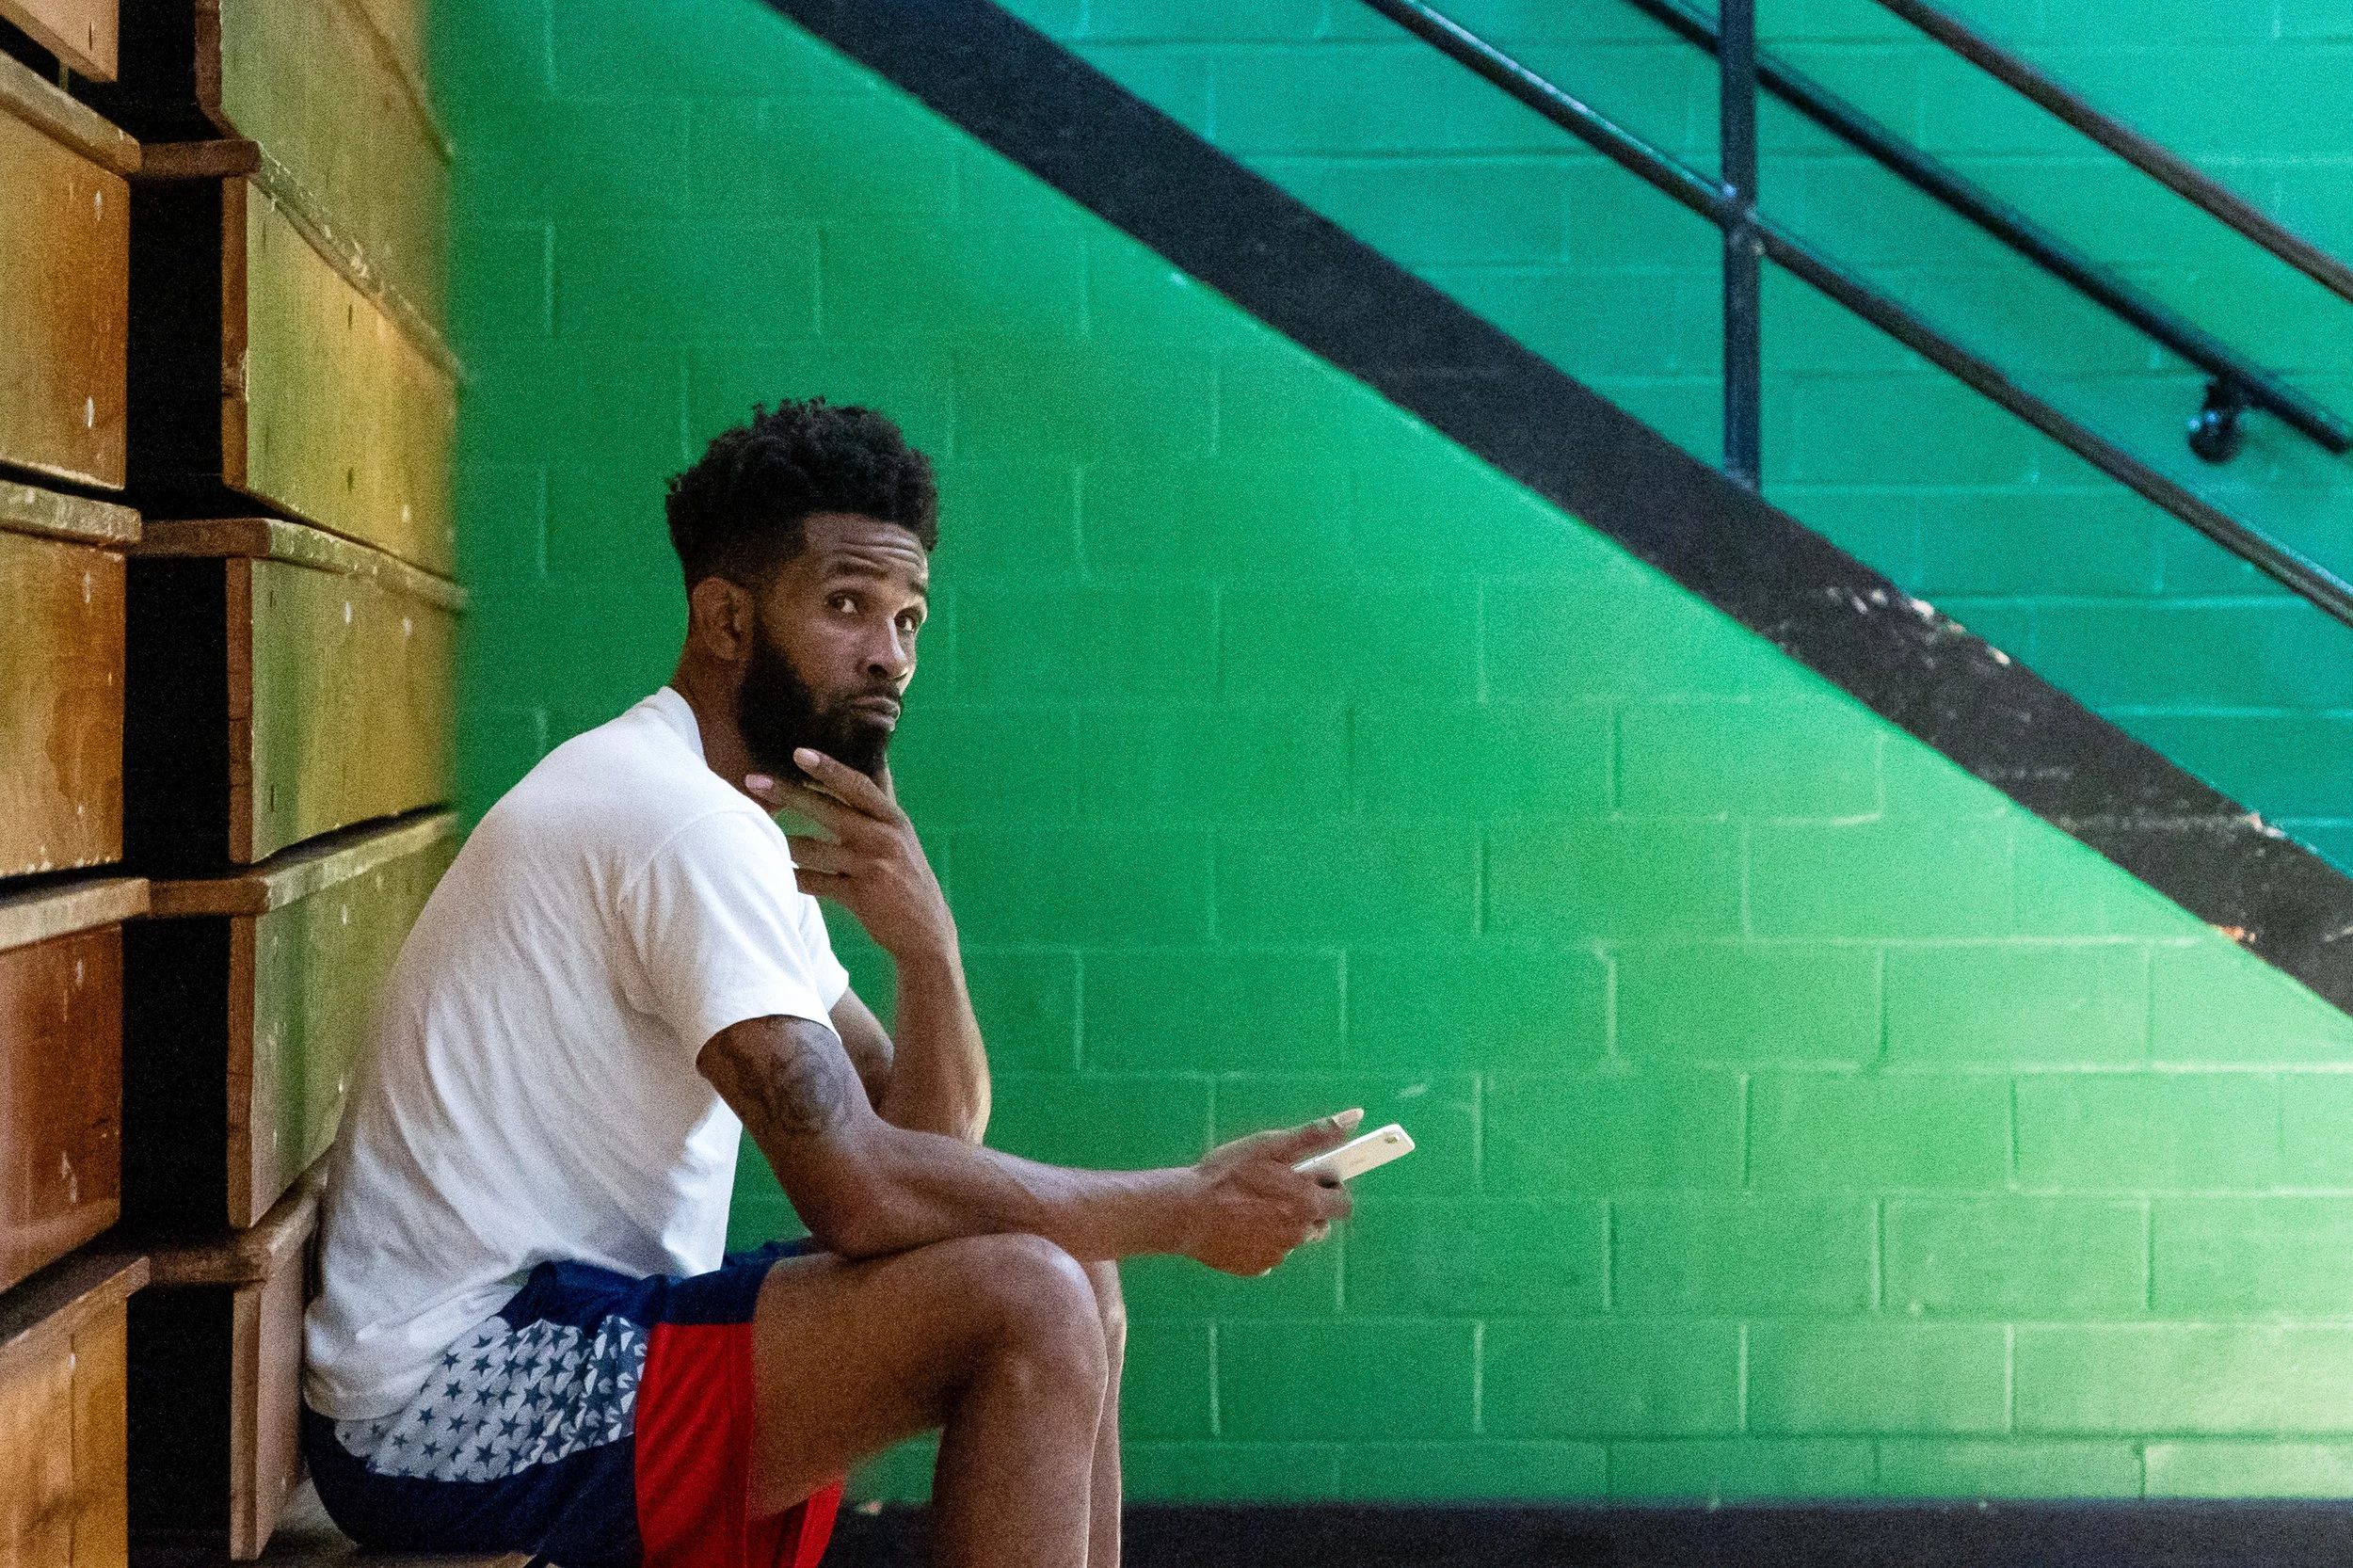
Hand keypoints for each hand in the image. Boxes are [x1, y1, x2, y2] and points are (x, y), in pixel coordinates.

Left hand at [746, 749, 953, 960]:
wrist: (927, 930)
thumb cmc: (907, 878)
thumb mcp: (901, 837)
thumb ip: (877, 807)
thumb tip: (864, 766)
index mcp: (894, 820)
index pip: (858, 786)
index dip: (828, 768)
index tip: (798, 753)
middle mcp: (884, 839)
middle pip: (828, 810)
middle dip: (788, 793)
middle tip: (754, 781)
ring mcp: (872, 867)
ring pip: (814, 849)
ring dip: (783, 843)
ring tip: (755, 836)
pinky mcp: (861, 896)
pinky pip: (815, 883)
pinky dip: (793, 878)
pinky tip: (777, 874)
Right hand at [1181, 1109, 1361, 1276]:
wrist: (1185, 1212)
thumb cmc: (1228, 1174)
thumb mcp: (1272, 1145)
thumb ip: (1316, 1134)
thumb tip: (1356, 1117)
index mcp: (1307, 1205)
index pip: (1344, 1205)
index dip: (1333, 1190)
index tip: (1315, 1178)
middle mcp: (1298, 1235)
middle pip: (1318, 1222)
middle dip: (1307, 1206)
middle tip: (1277, 1188)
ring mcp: (1277, 1255)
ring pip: (1292, 1237)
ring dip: (1282, 1222)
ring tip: (1252, 1204)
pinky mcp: (1256, 1268)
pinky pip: (1269, 1252)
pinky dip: (1260, 1238)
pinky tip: (1239, 1222)